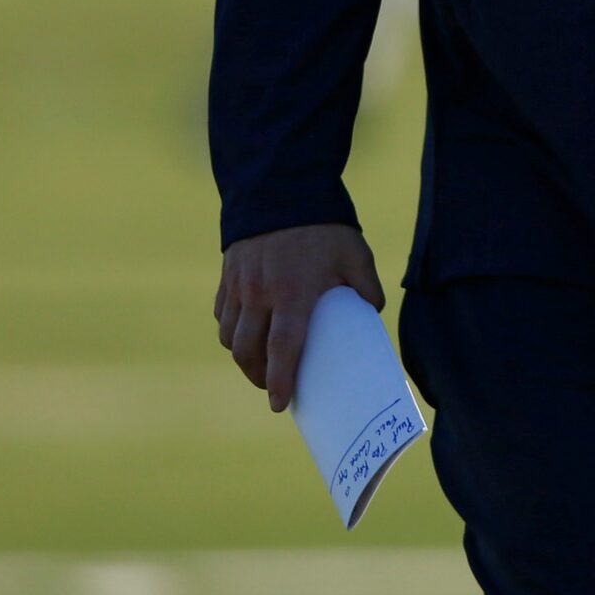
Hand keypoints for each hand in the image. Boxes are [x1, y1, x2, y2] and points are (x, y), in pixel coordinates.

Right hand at [214, 223, 384, 411]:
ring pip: (230, 336)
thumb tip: (371, 316)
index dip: (280, 379)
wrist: (282, 190)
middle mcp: (260, 293)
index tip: (279, 404)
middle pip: (248, 351)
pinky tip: (247, 334)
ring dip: (242, 357)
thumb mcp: (356, 256)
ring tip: (260, 366)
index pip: (283, 347)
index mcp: (294, 292)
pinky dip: (232, 331)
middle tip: (273, 387)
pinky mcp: (227, 277)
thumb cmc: (326, 228)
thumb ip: (366, 289)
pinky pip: (223, 315)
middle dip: (258, 376)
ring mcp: (239, 286)